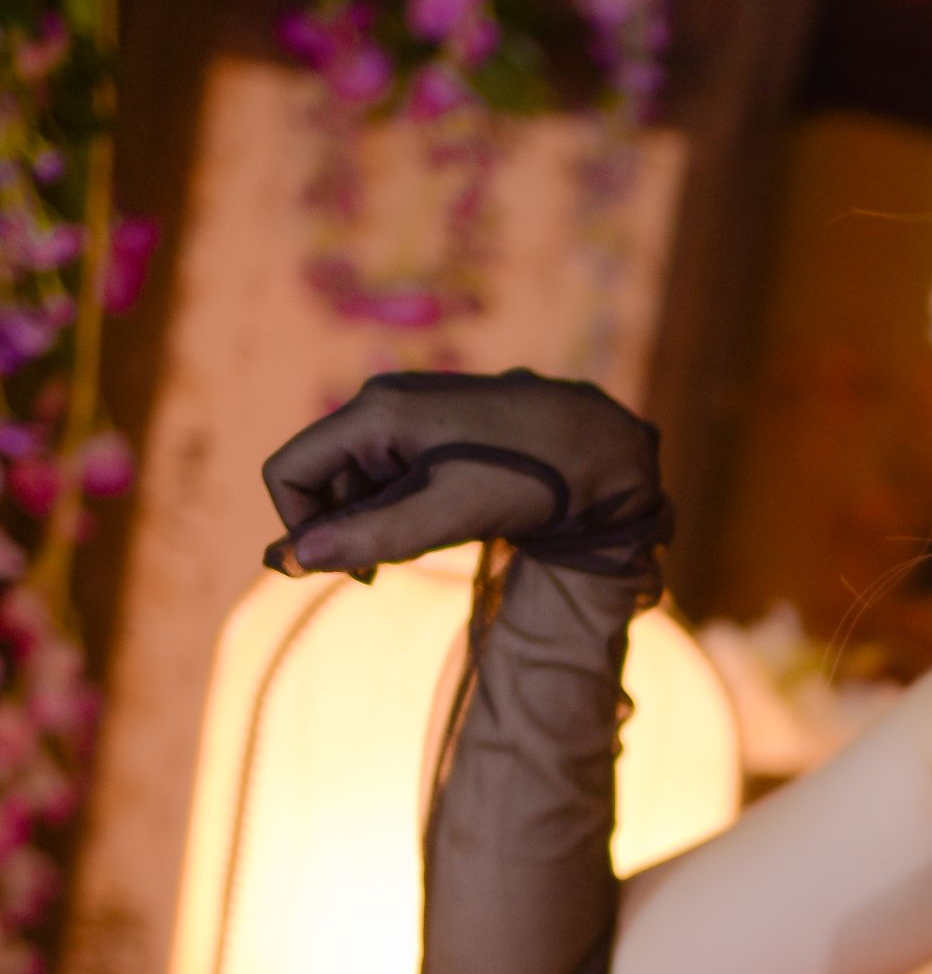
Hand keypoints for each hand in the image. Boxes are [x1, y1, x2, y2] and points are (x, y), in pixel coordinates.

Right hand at [260, 369, 670, 584]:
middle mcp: (381, 408)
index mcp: (374, 414)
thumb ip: (372, 536)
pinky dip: (402, 512)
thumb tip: (297, 559)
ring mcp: (407, 420)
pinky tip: (444, 525)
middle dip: (344, 528)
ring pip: (358, 484)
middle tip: (390, 565)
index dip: (298, 524)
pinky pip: (391, 480)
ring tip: (429, 541)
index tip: (343, 565)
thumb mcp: (449, 513)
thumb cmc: (529, 476)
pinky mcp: (433, 437)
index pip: (288, 470)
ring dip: (375, 524)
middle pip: (321, 479)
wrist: (601, 446)